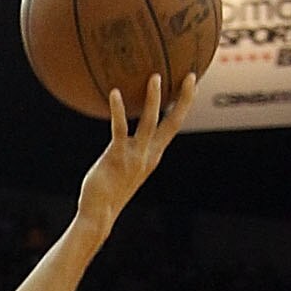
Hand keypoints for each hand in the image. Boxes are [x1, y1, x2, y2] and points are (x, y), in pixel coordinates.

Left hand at [76, 71, 196, 239]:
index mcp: (153, 155)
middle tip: (191, 76)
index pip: (174, 125)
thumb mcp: (125, 166)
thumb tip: (123, 133)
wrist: (99, 214)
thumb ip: (129, 149)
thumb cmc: (108, 190)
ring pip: (150, 122)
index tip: (191, 84)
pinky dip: (118, 110)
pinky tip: (114, 93)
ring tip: (155, 77)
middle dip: (184, 99)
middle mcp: (149, 154)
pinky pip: (119, 129)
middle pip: (173, 122)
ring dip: (154, 99)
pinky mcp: (117, 157)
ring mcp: (135, 156)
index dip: (184, 105)